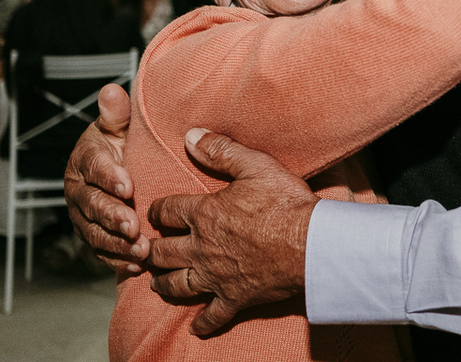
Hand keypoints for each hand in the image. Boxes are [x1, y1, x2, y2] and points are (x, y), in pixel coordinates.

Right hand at [65, 84, 146, 272]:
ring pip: (95, 233)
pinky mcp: (94, 237)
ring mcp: (84, 217)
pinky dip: (117, 260)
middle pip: (92, 205)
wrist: (122, 170)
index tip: (128, 184)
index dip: (109, 176)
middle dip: (112, 216)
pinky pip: (102, 251)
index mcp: (85, 159)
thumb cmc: (124, 144)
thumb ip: (117, 113)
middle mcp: (78, 190)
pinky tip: (136, 266)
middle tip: (133, 225)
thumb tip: (111, 90)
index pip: (94, 167)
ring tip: (140, 250)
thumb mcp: (121, 126)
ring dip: (117, 244)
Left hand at [148, 129, 318, 335]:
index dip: (157, 210)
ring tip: (158, 282)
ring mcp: (215, 276)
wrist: (312, 243)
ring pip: (176, 284)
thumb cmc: (286, 203)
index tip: (156, 213)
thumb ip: (221, 150)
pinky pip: (211, 315)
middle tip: (148, 250)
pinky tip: (196, 325)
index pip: (166, 211)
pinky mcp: (234, 298)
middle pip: (162, 252)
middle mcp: (201, 248)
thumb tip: (190, 135)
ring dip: (163, 283)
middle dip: (152, 250)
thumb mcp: (256, 165)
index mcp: (204, 214)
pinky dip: (202, 322)